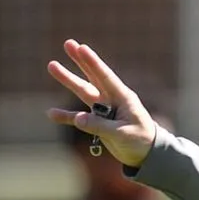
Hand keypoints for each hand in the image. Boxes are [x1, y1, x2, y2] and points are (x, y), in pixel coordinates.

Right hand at [46, 40, 157, 167]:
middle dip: (80, 61)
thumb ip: (101, 126)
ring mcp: (104, 110)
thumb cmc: (142, 141)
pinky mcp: (98, 123)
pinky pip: (78, 118)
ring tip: (52, 65)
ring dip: (68, 80)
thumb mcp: (123, 134)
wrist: (146, 155)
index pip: (106, 77)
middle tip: (68, 43)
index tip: (81, 47)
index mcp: (124, 98)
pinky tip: (52, 113)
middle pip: (93, 77)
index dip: (93, 62)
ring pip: (83, 92)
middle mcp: (112, 100)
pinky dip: (66, 117)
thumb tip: (78, 118)